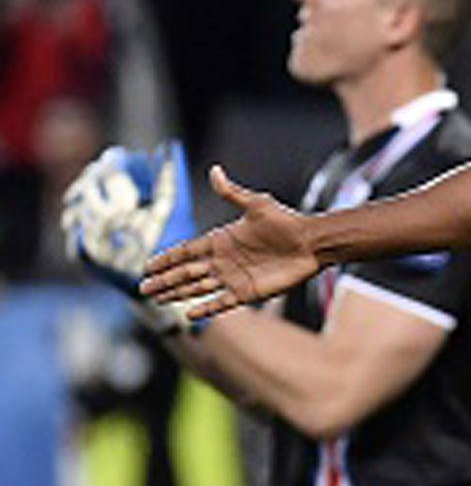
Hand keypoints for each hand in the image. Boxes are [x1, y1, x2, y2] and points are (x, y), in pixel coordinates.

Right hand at [140, 166, 321, 321]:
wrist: (311, 243)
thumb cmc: (286, 222)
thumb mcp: (256, 204)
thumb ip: (231, 192)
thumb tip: (215, 170)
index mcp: (221, 240)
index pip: (186, 251)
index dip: (167, 258)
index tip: (148, 265)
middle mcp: (223, 260)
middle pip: (186, 272)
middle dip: (165, 280)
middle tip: (144, 288)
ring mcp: (234, 277)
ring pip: (198, 287)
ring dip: (178, 294)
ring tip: (158, 300)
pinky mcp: (248, 292)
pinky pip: (222, 302)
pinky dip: (206, 309)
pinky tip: (190, 315)